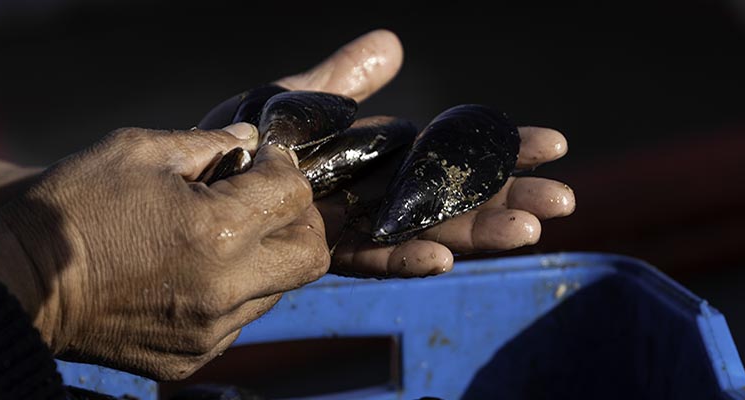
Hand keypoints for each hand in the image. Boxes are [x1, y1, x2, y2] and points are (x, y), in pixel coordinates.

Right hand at [0, 124, 328, 379]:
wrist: (20, 283)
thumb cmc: (74, 207)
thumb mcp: (137, 151)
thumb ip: (207, 142)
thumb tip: (248, 141)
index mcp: (217, 231)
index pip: (296, 195)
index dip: (284, 168)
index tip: (262, 161)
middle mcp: (225, 288)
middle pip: (312, 254)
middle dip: (299, 219)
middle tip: (265, 198)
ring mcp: (210, 330)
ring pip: (280, 289)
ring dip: (267, 256)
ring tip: (223, 234)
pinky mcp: (192, 358)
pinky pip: (241, 320)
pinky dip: (235, 291)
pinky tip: (197, 269)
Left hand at [230, 29, 574, 276]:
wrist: (181, 181)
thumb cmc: (237, 140)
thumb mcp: (294, 102)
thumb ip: (339, 82)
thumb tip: (391, 44)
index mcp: (376, 160)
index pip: (451, 155)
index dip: (500, 150)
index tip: (553, 144)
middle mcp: (369, 196)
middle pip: (448, 199)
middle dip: (504, 198)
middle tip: (563, 199)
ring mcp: (344, 225)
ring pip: (420, 230)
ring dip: (472, 231)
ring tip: (526, 229)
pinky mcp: (312, 252)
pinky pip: (361, 256)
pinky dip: (399, 256)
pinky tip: (439, 256)